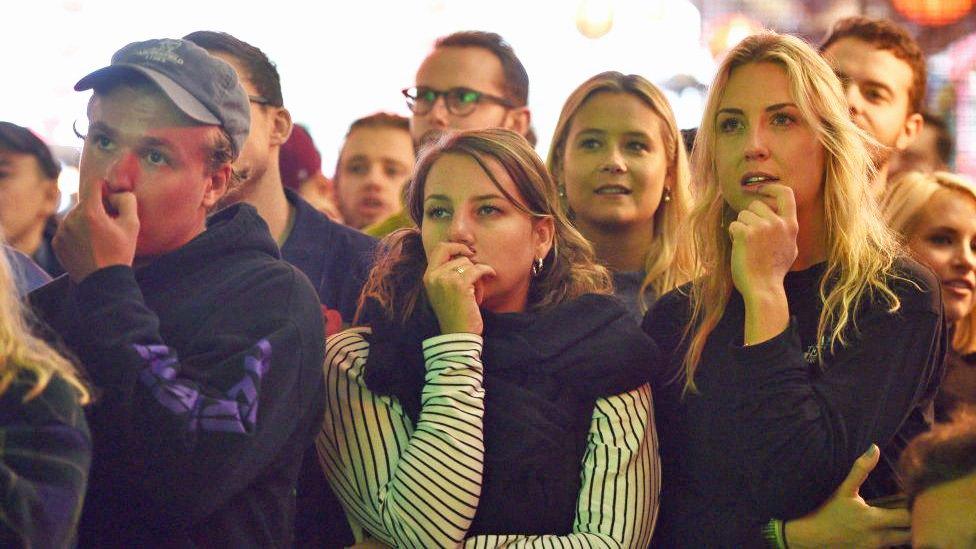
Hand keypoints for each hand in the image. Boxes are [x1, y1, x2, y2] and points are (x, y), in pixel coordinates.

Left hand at [53, 177, 138, 282]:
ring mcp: (62, 231)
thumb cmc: (120, 253)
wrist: (103, 281)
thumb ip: (127, 201)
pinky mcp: (57, 242)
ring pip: (75, 216)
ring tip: (98, 238)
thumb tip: (117, 193)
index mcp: (90, 212)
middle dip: (97, 208)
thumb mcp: (132, 226)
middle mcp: (71, 218)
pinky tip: (88, 245)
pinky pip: (67, 229)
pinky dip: (76, 233)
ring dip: (86, 221)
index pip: (94, 184)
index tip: (111, 197)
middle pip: (85, 202)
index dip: (105, 188)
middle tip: (109, 225)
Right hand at [423, 242, 495, 334]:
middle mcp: (434, 276)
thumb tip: (465, 253)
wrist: (458, 335)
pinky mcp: (460, 285)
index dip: (456, 246)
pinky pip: (478, 269)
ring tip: (475, 292)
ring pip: (468, 264)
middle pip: (458, 256)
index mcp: (428, 276)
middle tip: (475, 277)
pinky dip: (487, 271)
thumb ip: (447, 272)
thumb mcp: (444, 291)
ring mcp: (446, 280)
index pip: (440, 248)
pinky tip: (491, 275)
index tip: (468, 253)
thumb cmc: (455, 314)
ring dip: (476, 276)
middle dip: (469, 265)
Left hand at [728, 184, 797, 300]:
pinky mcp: (746, 233)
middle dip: (749, 217)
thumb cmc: (773, 271)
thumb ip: (786, 231)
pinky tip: (740, 248)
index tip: (762, 187)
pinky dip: (733, 235)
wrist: (763, 287)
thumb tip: (781, 218)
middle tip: (750, 237)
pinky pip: (733, 225)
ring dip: (741, 227)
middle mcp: (778, 223)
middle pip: (756, 205)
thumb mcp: (790, 249)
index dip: (772, 187)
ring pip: (742, 215)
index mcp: (791, 225)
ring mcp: (762, 227)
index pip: (786, 194)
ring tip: (747, 246)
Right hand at [784, 444, 910, 547]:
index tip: (913, 498)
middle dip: (914, 522)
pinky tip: (887, 530)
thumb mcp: (843, 490)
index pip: (908, 516)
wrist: (810, 537)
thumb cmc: (826, 512)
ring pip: (903, 542)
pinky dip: (893, 539)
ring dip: (905, 532)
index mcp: (873, 519)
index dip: (914, 507)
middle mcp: (878, 537)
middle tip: (912, 509)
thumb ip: (860, 470)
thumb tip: (874, 448)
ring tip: (901, 520)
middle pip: (911, 534)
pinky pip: (890, 547)